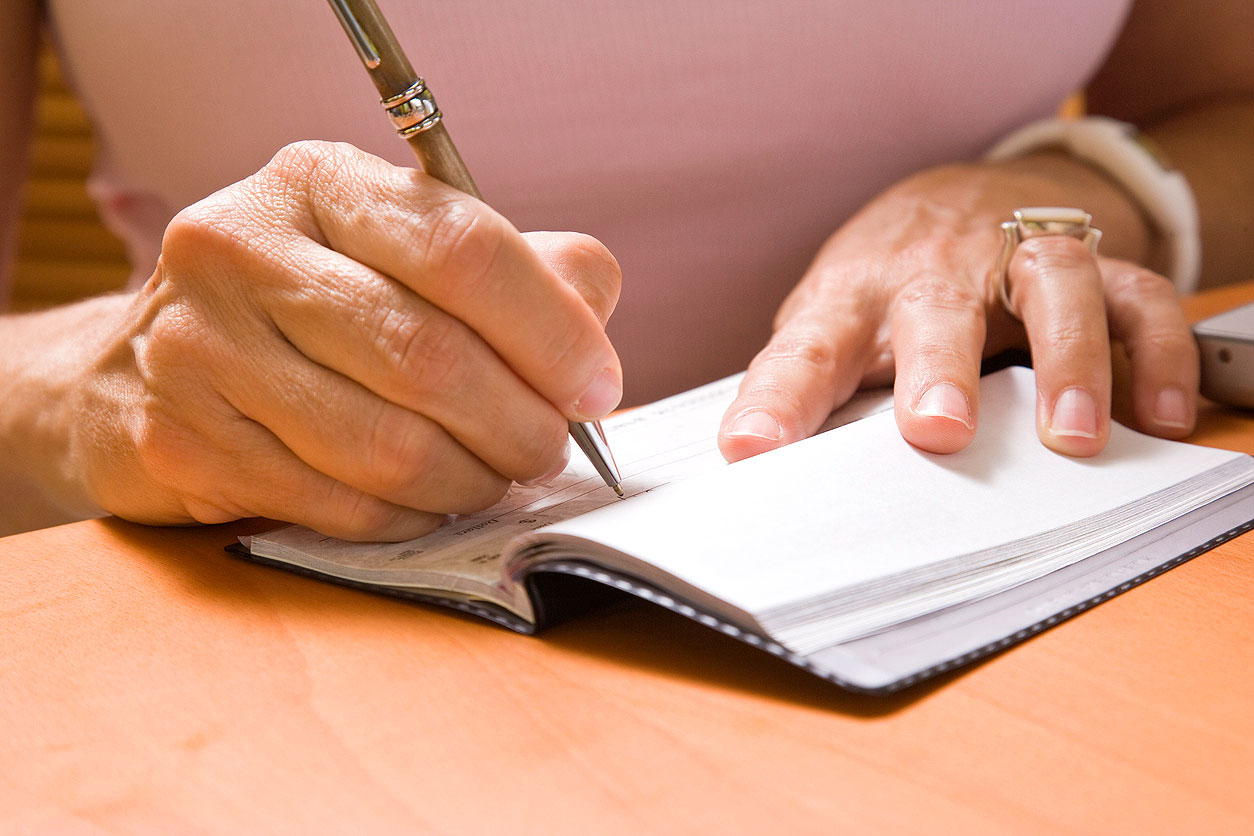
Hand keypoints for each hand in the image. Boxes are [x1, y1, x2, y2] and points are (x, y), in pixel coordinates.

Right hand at [64, 141, 621, 539]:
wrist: (147, 368)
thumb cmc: (315, 309)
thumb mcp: (409, 258)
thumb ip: (516, 268)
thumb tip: (593, 305)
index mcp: (319, 182)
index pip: (463, 247)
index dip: (552, 330)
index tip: (598, 387)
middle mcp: (243, 247)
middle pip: (429, 355)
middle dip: (519, 422)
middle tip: (550, 449)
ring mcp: (199, 345)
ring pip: (388, 446)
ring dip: (470, 480)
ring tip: (493, 476)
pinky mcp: (182, 438)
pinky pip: (339, 505)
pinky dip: (407, 518)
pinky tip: (423, 502)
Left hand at [718, 156, 1197, 461]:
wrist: (969, 190)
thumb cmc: (888, 275)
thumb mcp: (833, 318)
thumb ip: (808, 382)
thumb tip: (759, 463)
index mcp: (856, 294)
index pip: (808, 348)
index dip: (778, 399)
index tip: (751, 450)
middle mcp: (935, 271)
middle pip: (934, 307)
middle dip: (936, 366)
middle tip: (936, 429)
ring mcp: (1018, 261)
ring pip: (1052, 287)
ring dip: (1068, 358)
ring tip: (1071, 434)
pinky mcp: (1092, 265)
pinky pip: (1138, 299)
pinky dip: (1160, 353)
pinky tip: (1160, 414)